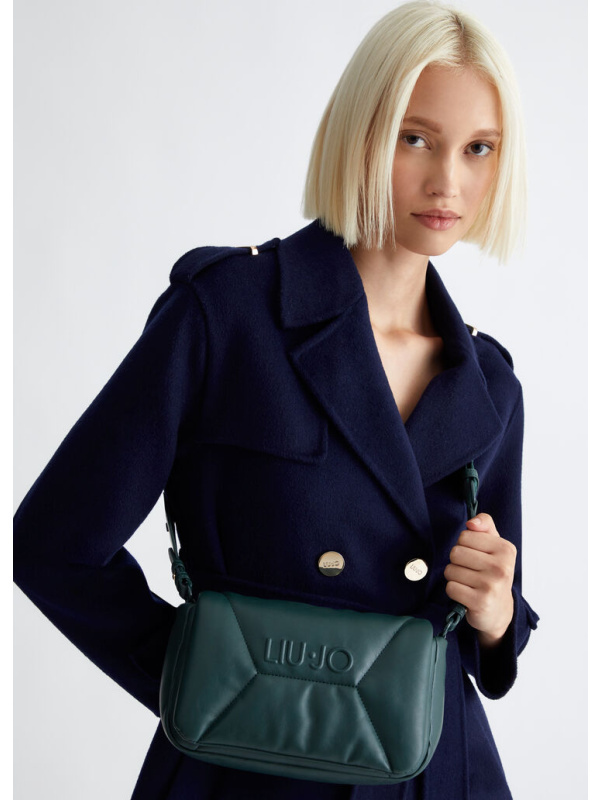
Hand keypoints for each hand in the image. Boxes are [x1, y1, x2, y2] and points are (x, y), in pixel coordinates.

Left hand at [444, 513, 515, 647]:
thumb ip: (485, 525)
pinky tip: (467, 594)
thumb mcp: (494, 545)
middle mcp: (501, 567)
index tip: (477, 556)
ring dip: (455, 577)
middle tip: (471, 571)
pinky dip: (454, 591)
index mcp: (506, 549)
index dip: (465, 545)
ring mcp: (491, 585)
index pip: (465, 536)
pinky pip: (451, 587)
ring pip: (450, 570)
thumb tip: (471, 522)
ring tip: (469, 583)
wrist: (500, 610)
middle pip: (456, 552)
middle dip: (457, 562)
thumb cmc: (493, 572)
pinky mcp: (480, 602)